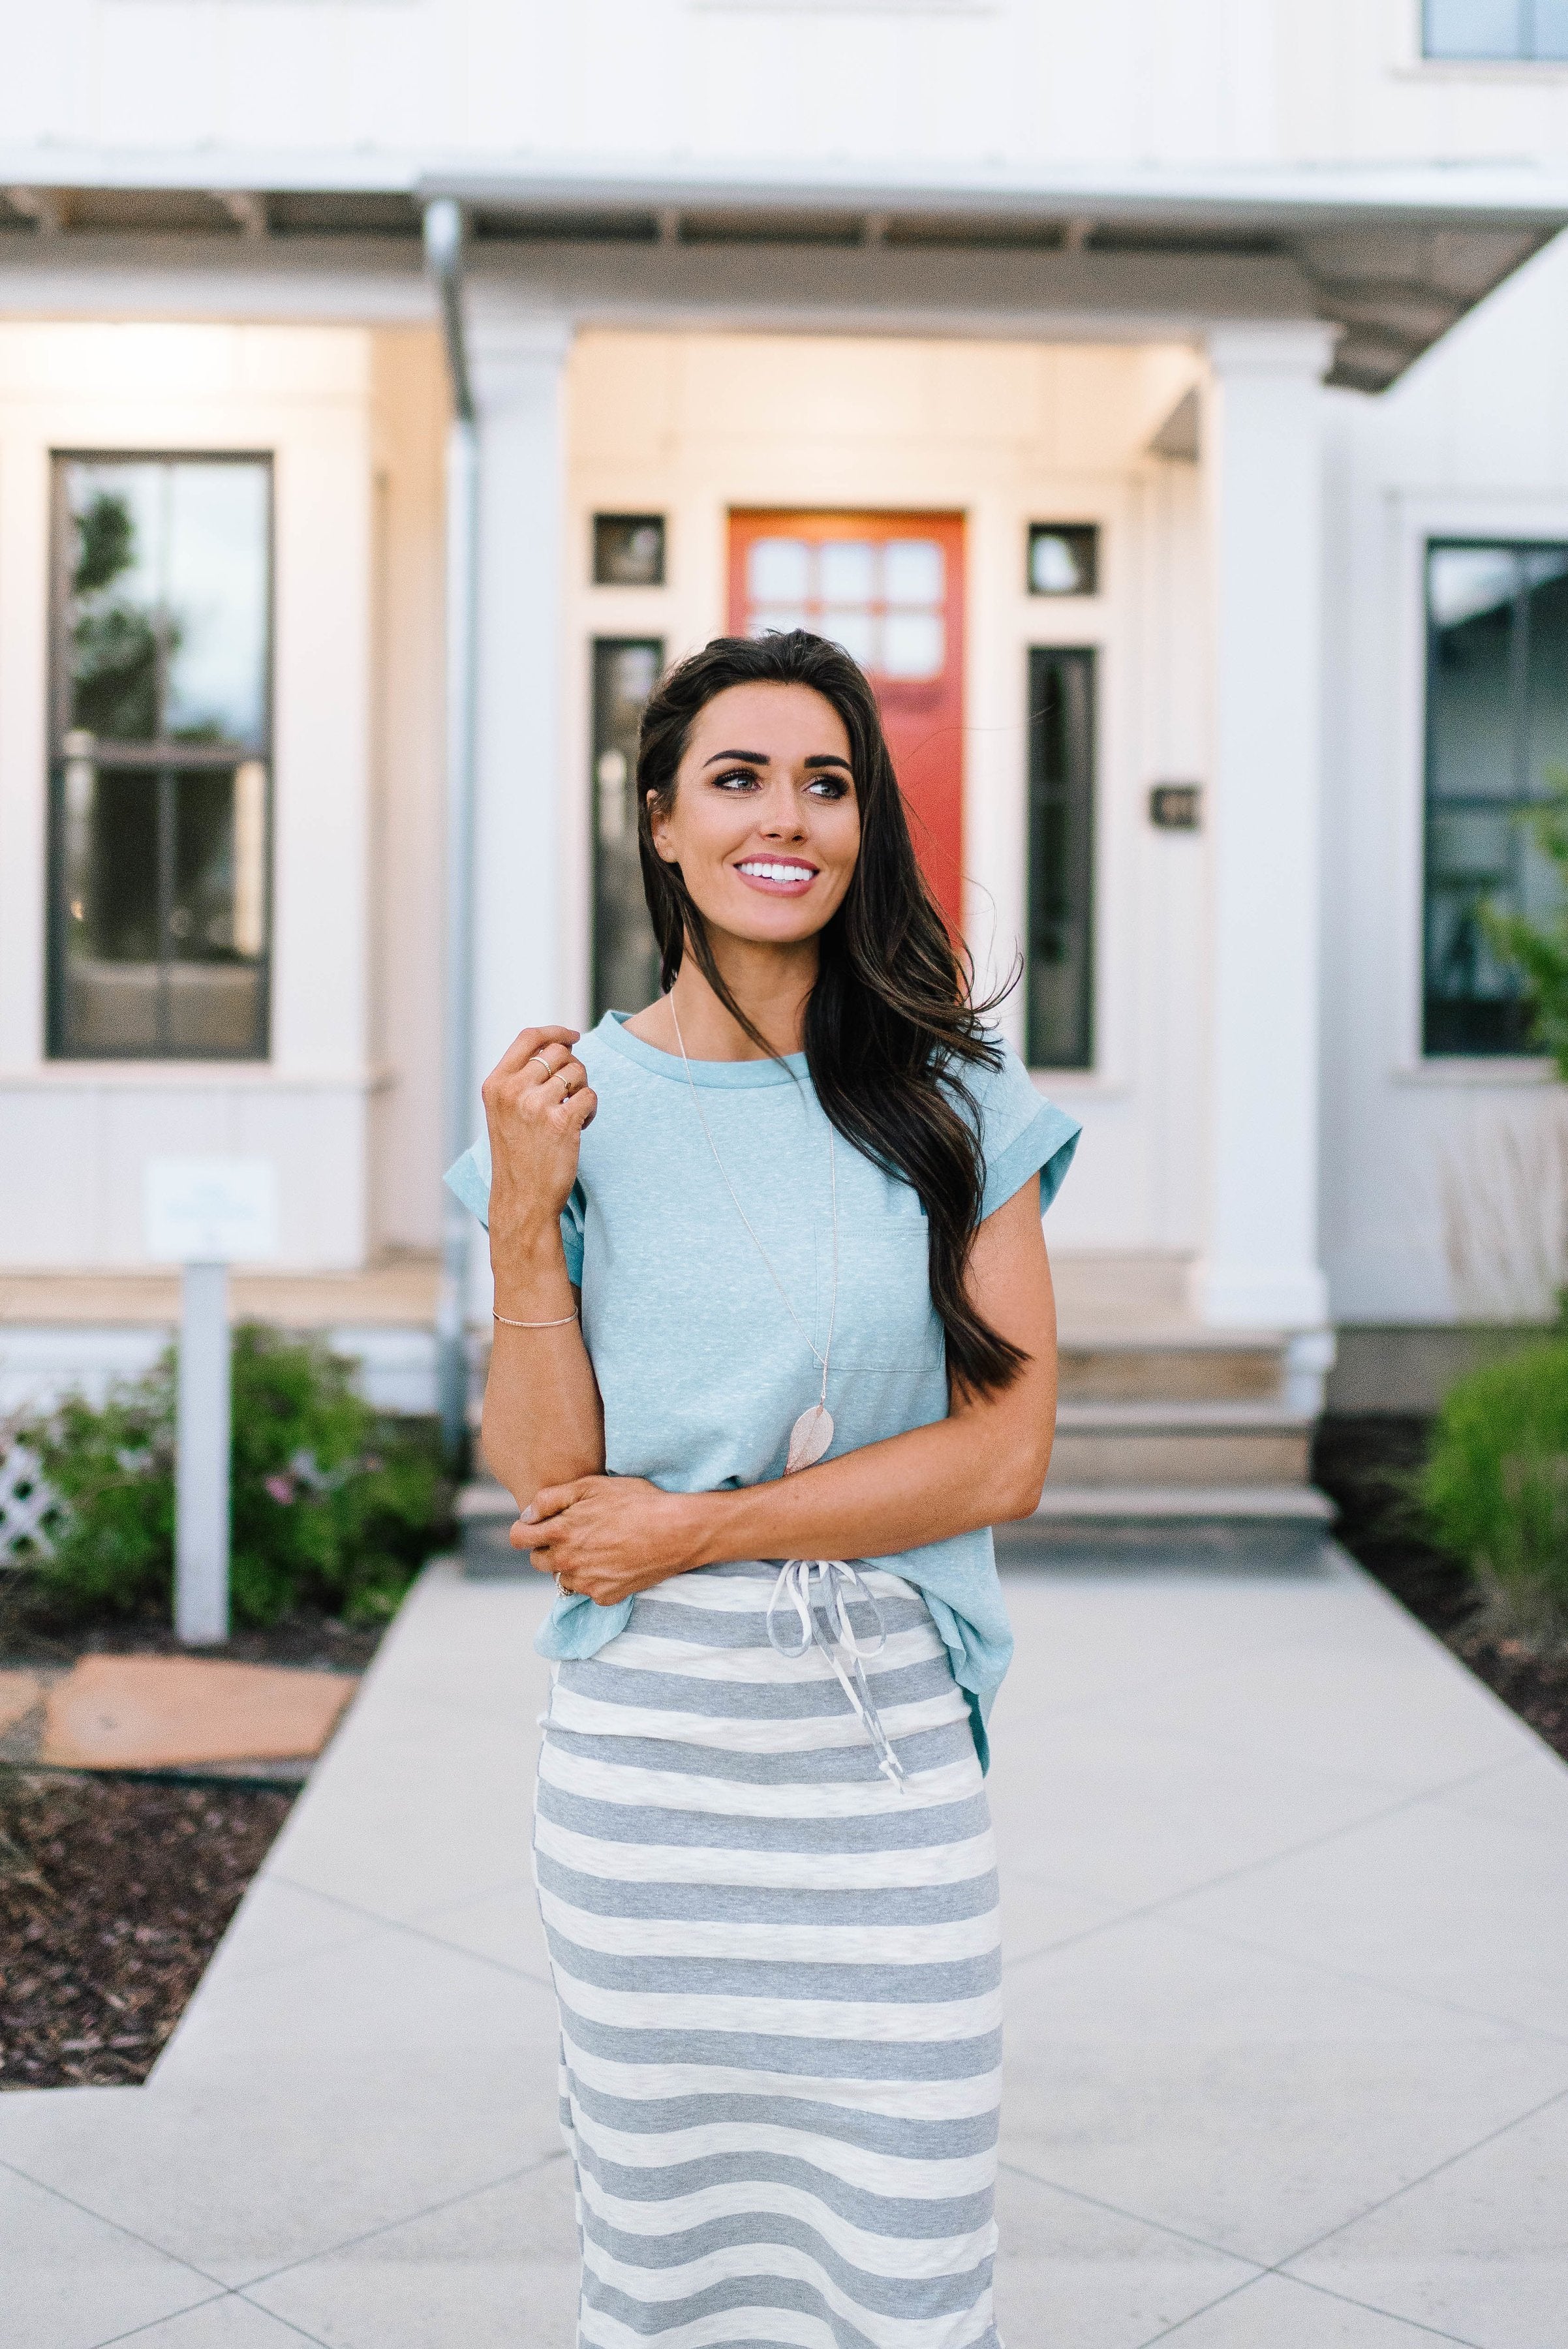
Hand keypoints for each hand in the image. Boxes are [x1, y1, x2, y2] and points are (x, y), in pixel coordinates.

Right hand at [482, 1026, 597, 1275]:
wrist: (522, 1199)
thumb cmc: (518, 1156)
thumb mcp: (505, 1111)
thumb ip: (522, 1079)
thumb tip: (558, 1046)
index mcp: (496, 1084)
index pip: (529, 1038)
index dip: (555, 1032)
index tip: (573, 1036)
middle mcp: (513, 1090)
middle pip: (559, 1052)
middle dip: (573, 1068)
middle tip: (571, 1095)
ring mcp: (536, 1105)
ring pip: (578, 1071)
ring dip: (583, 1090)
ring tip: (573, 1114)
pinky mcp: (562, 1122)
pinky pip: (590, 1095)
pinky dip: (592, 1109)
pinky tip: (580, 1127)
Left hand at [514, 1476, 706, 1606]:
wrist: (676, 1531)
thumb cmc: (636, 1502)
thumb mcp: (592, 1485)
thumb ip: (550, 1499)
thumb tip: (527, 1514)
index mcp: (561, 1532)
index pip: (519, 1539)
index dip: (525, 1529)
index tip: (539, 1525)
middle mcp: (568, 1562)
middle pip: (538, 1561)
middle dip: (548, 1547)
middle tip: (575, 1533)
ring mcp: (586, 1583)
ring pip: (563, 1577)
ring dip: (572, 1565)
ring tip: (599, 1546)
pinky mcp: (605, 1597)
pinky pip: (588, 1590)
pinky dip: (595, 1578)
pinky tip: (614, 1561)